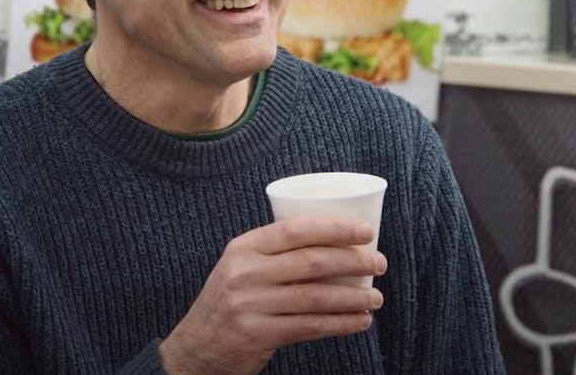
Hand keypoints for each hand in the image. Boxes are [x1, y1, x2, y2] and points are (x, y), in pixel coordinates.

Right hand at [157, 216, 387, 374]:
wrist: (195, 348)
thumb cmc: (230, 302)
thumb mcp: (241, 267)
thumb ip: (276, 255)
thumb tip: (337, 243)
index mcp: (244, 247)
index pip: (296, 229)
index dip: (335, 228)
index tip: (366, 231)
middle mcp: (245, 272)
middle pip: (312, 261)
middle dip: (353, 261)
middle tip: (379, 264)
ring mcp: (249, 304)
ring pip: (316, 296)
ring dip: (354, 297)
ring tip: (376, 298)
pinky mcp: (257, 334)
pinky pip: (311, 327)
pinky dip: (341, 323)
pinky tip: (359, 322)